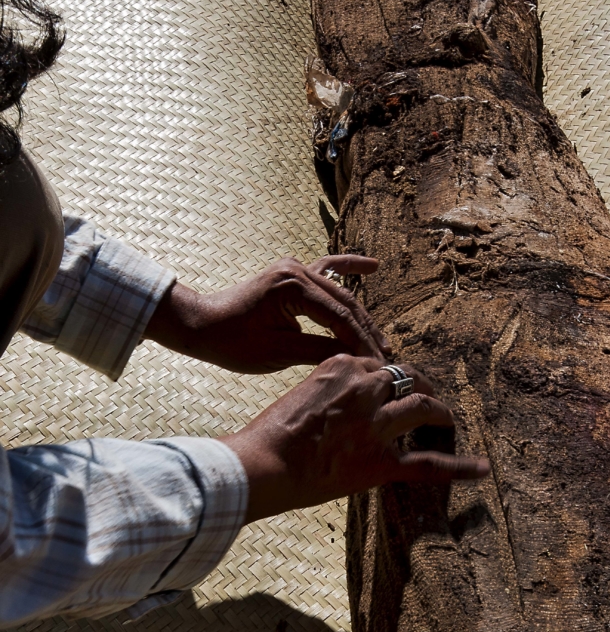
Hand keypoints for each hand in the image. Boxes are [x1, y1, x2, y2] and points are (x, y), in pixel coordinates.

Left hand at [145, 255, 389, 372]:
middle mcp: (296, 270)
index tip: (377, 365)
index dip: (360, 343)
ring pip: (339, 292)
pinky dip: (348, 268)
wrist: (201, 326)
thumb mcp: (278, 353)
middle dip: (366, 332)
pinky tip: (372, 266)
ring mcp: (294, 268)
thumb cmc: (232, 342)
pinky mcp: (291, 274)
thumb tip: (355, 358)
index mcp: (292, 288)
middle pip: (344, 304)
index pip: (339, 318)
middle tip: (385, 357)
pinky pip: (326, 269)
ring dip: (361, 315)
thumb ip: (319, 350)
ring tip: (382, 338)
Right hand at [219, 354, 489, 522]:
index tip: (388, 384)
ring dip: (440, 410)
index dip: (386, 375)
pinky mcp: (381, 462)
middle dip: (419, 383)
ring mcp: (376, 425)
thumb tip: (337, 405)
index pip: (375, 363)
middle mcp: (364, 389)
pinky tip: (483, 469)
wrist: (261, 465)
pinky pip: (429, 464)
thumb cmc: (267, 436)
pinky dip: (460, 467)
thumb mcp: (296, 396)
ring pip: (422, 407)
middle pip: (405, 377)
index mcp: (340, 367)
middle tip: (426, 393)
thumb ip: (323, 392)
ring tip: (447, 417)